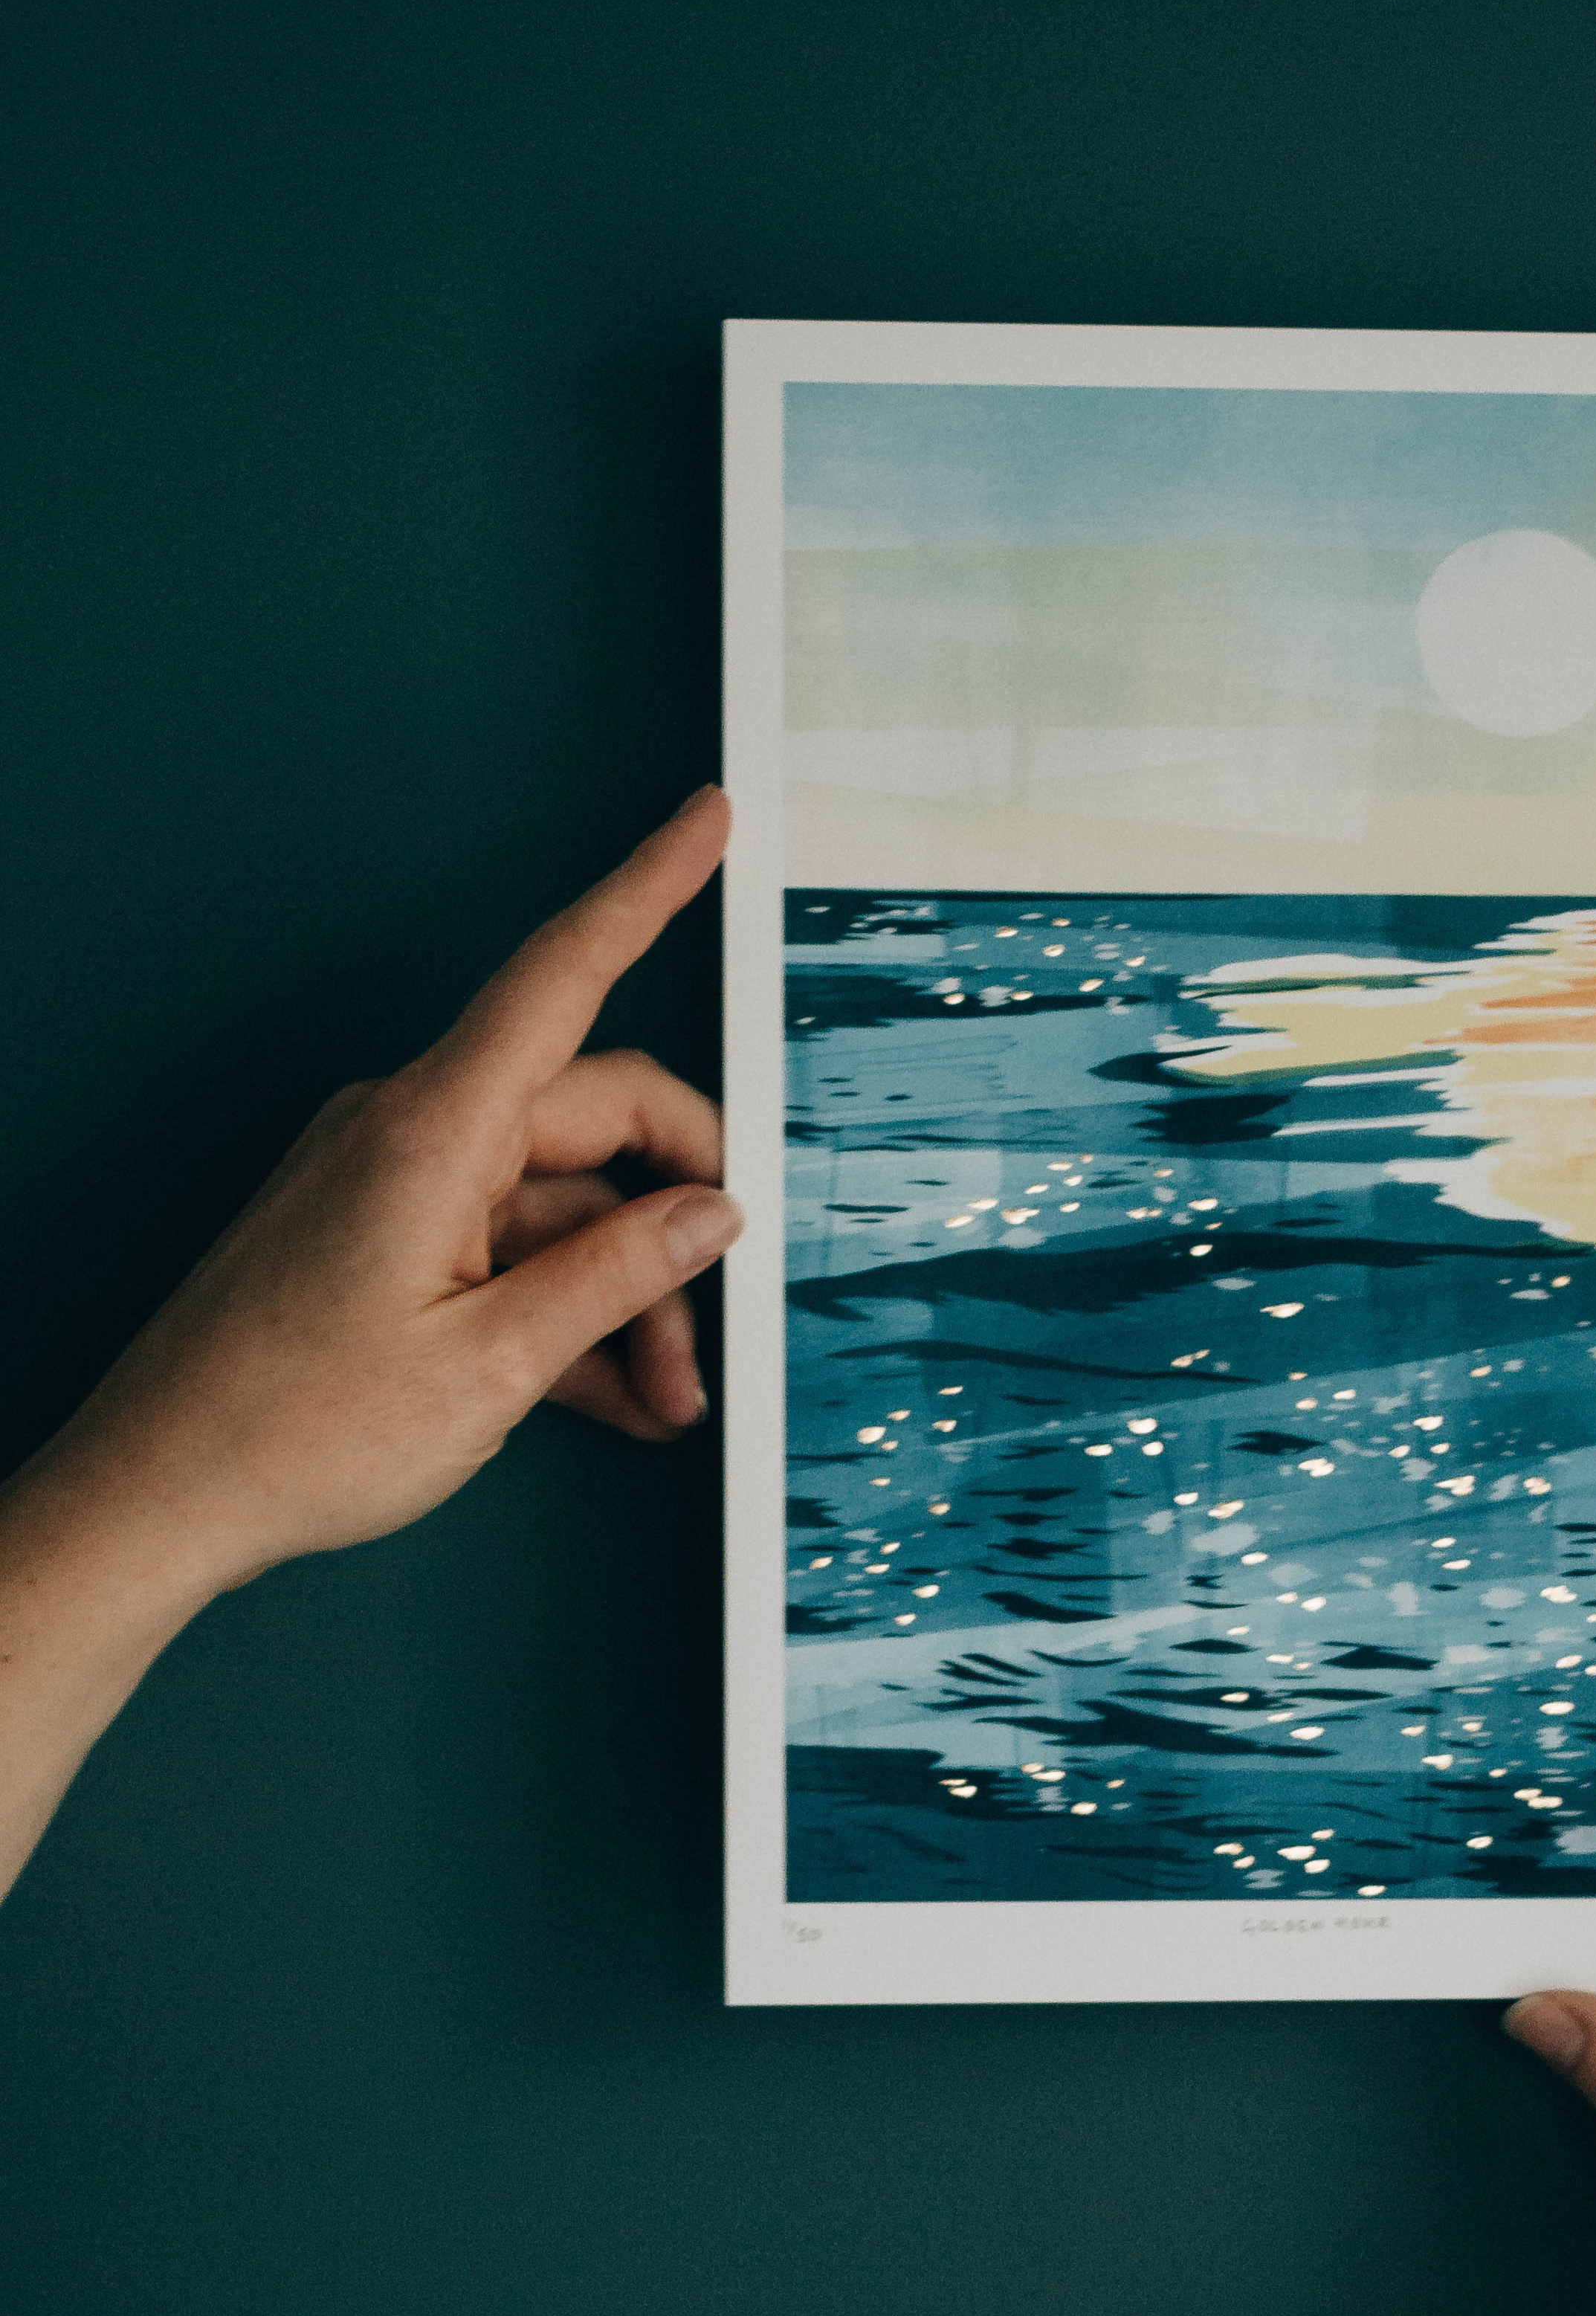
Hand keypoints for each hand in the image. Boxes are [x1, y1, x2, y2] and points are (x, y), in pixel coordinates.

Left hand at [33, 785, 740, 1592]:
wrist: (160, 1496)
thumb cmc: (292, 1431)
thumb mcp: (492, 1365)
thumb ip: (617, 1275)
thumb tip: (708, 1213)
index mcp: (433, 1131)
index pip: (564, 972)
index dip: (646, 886)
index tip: (704, 819)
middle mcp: (412, 1130)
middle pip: (599, 1118)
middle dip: (677, 1217)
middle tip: (716, 1317)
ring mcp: (395, 1179)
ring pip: (565, 1199)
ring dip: (626, 1291)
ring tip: (662, 1395)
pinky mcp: (384, 1230)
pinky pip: (512, 1241)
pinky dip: (567, 1305)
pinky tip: (613, 1390)